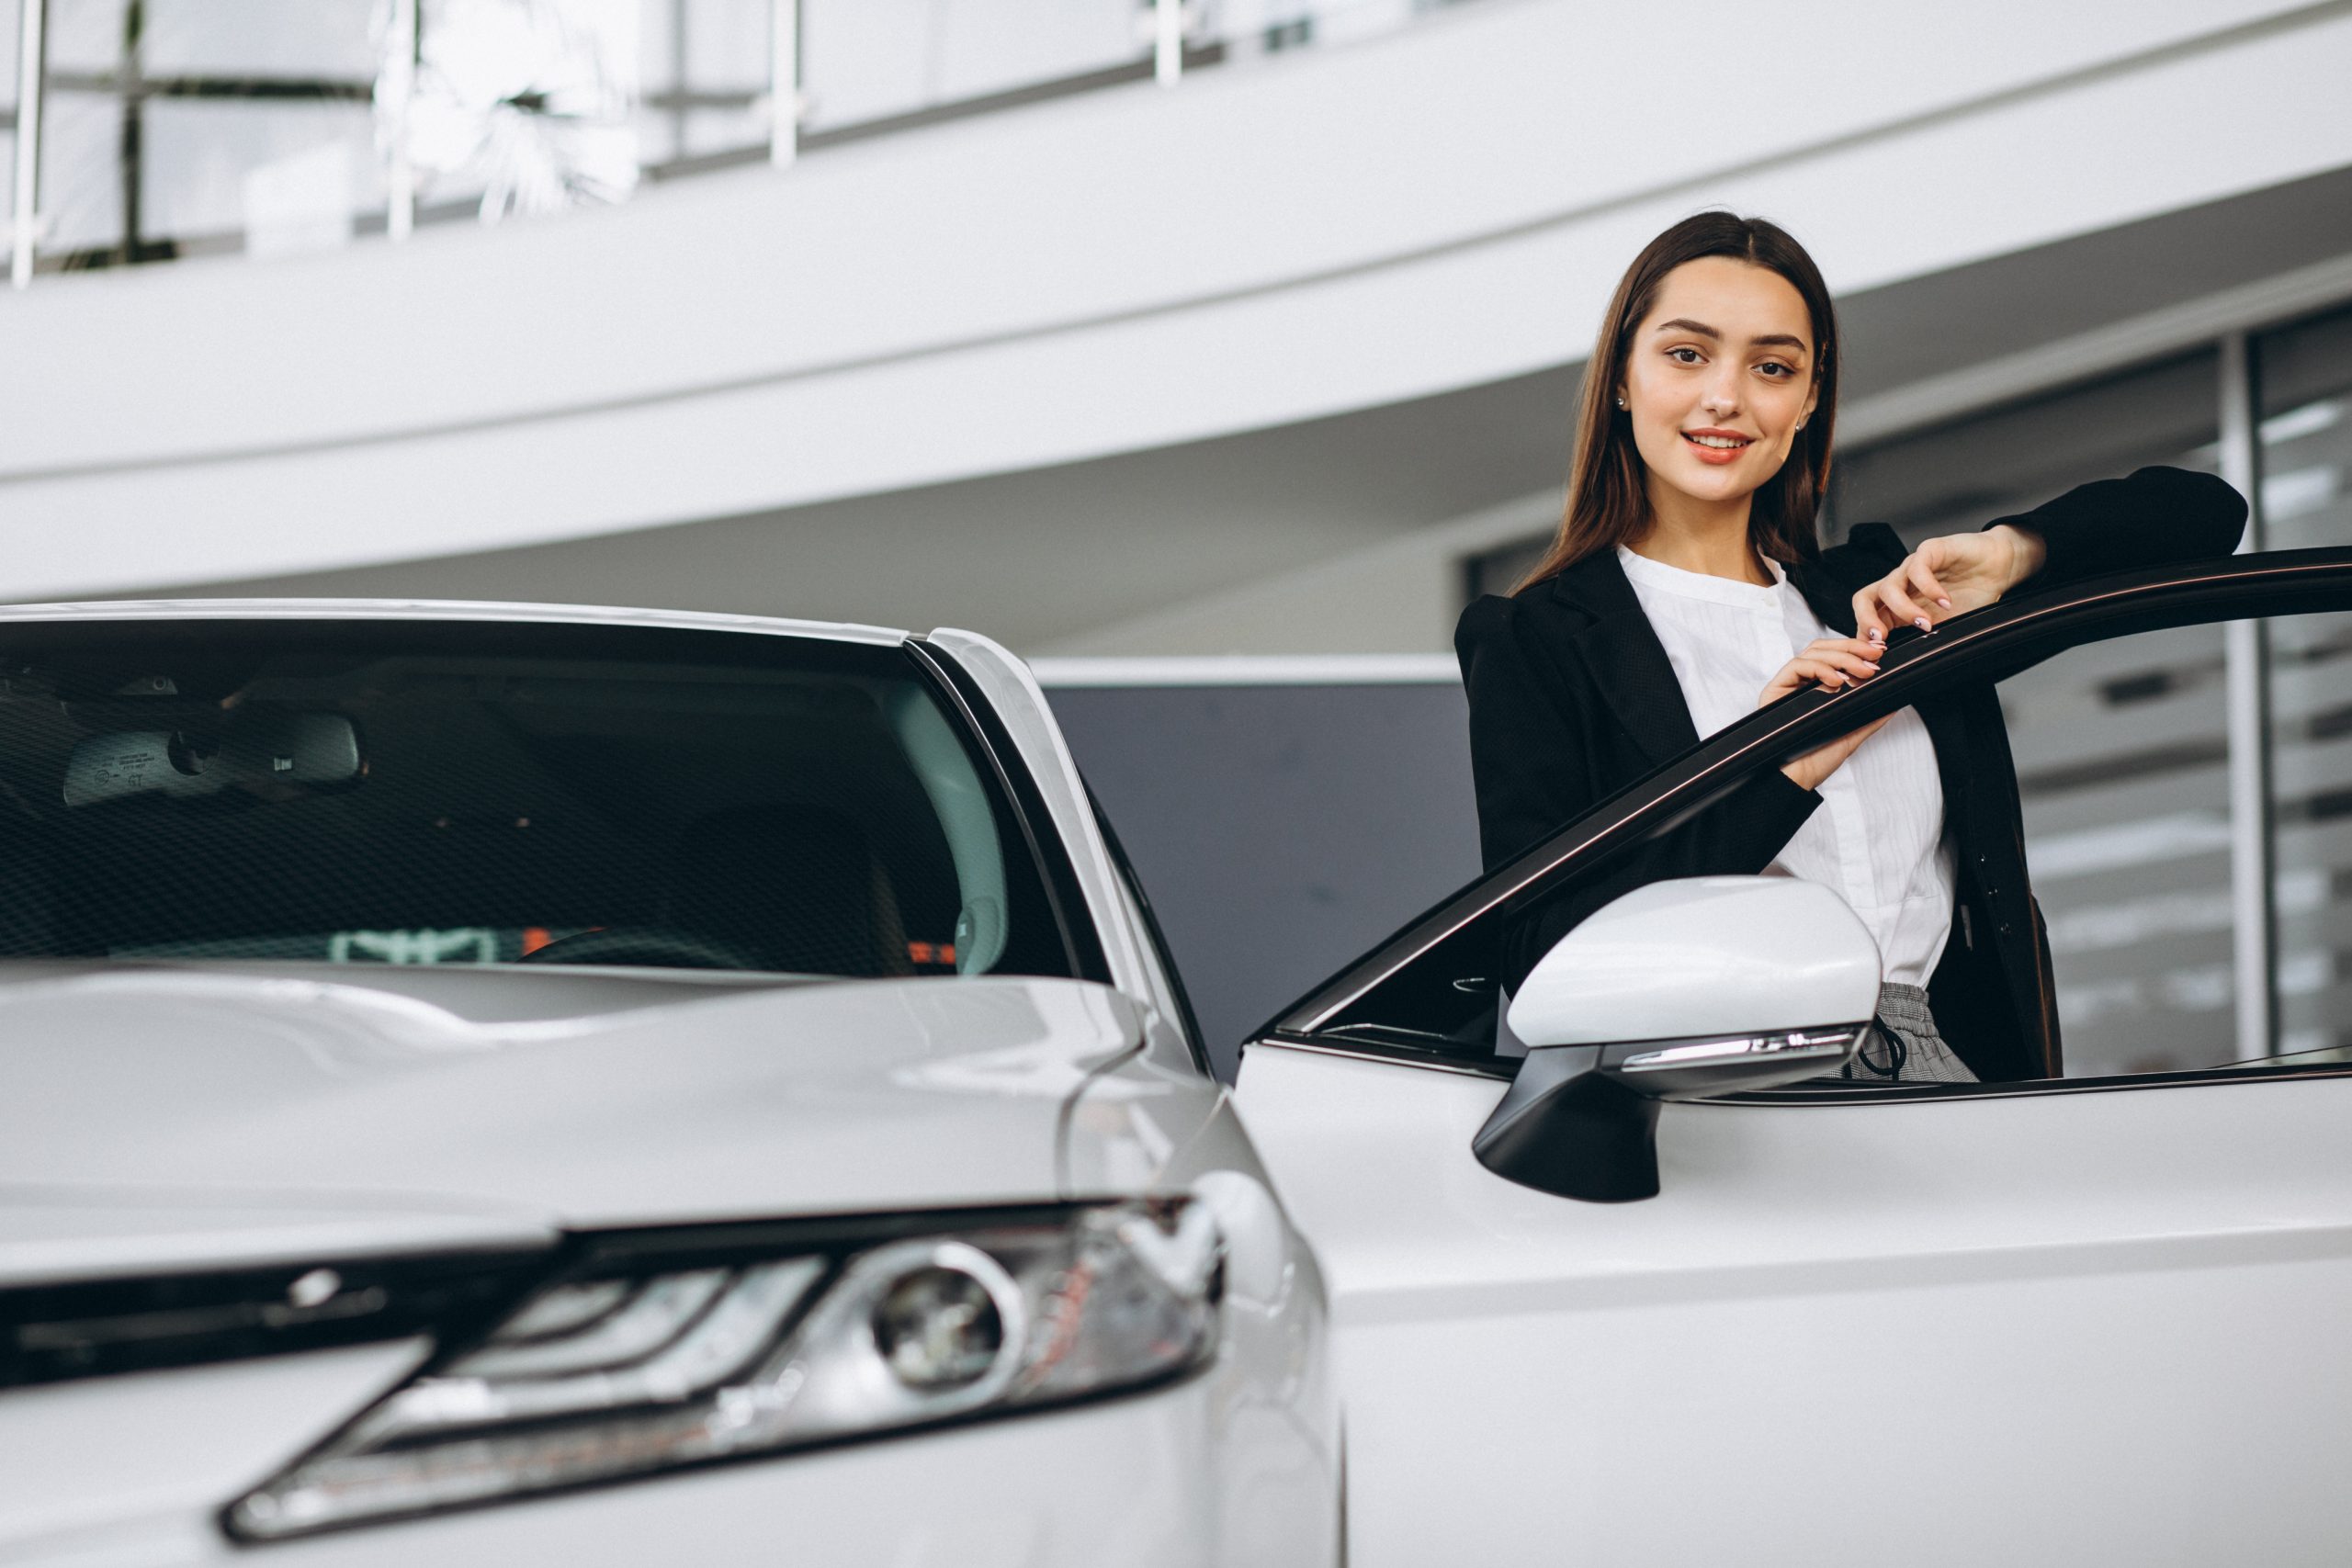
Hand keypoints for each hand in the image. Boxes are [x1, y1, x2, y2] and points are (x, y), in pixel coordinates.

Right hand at [1759, 636, 1891, 792]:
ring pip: (1812, 653)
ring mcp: (1786, 686)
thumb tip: (1894, 696)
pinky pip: (1796, 666)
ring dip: (1841, 658)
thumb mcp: (1854, 731)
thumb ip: (1871, 712)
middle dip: (1852, 648)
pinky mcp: (1774, 690)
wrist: (1798, 778)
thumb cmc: (1819, 759)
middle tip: (1874, 656)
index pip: (1834, 656)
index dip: (1855, 649)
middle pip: (1823, 648)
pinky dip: (1819, 668)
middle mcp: (1800, 683)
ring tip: (1862, 671)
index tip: (1879, 652)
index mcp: (1816, 689)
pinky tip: (1837, 681)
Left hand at [1852, 524, 2046, 642]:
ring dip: (1904, 609)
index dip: (1866, 638)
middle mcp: (1899, 586)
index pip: (1867, 619)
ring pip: (1889, 586)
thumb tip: (1912, 670)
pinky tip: (1945, 601)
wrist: (1998, 567)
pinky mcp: (1929, 551)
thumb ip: (1925, 642)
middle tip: (1881, 639)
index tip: (1876, 657)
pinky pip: (1917, 567)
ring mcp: (1911, 568)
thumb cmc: (1972, 596)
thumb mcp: (1946, 627)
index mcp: (1896, 606)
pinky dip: (1929, 588)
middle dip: (1866, 621)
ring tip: (1926, 624)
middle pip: (1863, 599)